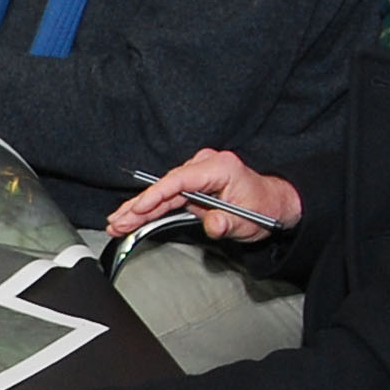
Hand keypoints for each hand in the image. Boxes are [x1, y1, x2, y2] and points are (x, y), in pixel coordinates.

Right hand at [107, 149, 300, 242]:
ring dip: (139, 209)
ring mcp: (197, 174)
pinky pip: (167, 196)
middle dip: (139, 206)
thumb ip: (228, 223)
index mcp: (220, 167)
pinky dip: (150, 208)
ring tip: (117, 223)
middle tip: (118, 221)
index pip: (180, 179)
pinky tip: (131, 217)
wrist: (273, 204)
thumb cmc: (264, 207)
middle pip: (165, 186)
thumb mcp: (248, 220)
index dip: (157, 194)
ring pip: (162, 192)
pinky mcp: (192, 185)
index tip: (139, 208)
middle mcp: (205, 166)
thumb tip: (213, 224)